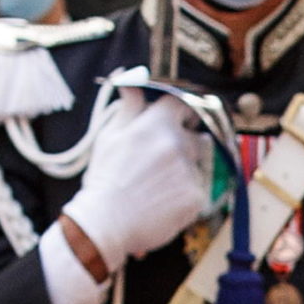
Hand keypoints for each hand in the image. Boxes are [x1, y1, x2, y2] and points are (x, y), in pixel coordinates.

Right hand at [59, 89, 211, 264]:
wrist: (105, 222)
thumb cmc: (104, 178)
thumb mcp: (110, 136)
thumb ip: (130, 107)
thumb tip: (133, 81)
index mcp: (156, 125)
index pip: (184, 103)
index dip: (183, 110)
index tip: (180, 118)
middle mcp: (177, 145)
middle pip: (195, 136)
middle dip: (183, 144)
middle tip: (159, 162)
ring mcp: (189, 171)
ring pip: (198, 164)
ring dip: (185, 169)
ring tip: (158, 183)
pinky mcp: (197, 196)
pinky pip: (199, 188)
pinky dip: (185, 192)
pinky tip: (163, 199)